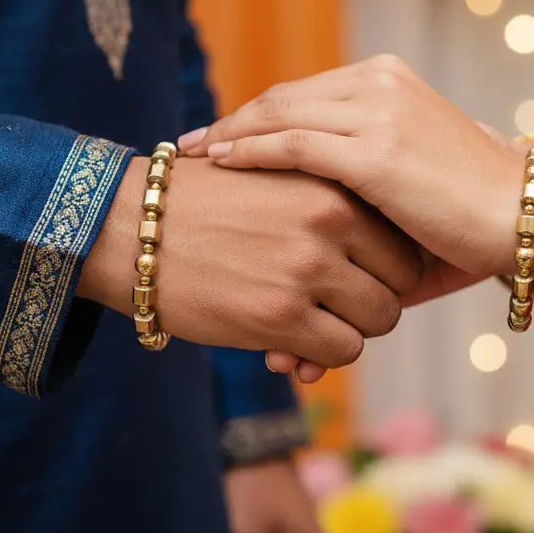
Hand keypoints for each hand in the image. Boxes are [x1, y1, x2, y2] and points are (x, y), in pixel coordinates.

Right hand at [78, 155, 422, 367]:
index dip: (390, 264)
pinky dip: (325, 356)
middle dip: (377, 299)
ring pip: (379, 319)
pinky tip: (294, 346)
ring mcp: (307, 269)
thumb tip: (375, 248)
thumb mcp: (275, 176)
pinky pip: (342, 350)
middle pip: (402, 280)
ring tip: (319, 325)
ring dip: (353, 329)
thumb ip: (329, 203)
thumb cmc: (203, 203)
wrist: (131, 229)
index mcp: (332, 184)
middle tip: (343, 306)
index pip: (402, 236)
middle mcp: (329, 223)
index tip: (364, 275)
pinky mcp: (280, 315)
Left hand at [182, 55, 525, 278]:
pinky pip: (293, 143)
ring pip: (280, 113)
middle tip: (190, 143)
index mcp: (389, 81)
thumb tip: (328, 200)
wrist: (524, 219)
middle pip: (283, 96)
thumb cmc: (472, 212)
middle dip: (233, 120)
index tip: (224, 135)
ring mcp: (377, 112)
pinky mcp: (374, 150)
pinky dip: (250, 150)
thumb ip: (366, 171)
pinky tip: (220, 162)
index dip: (259, 114)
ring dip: (230, 134)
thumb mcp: (414, 174)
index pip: (306, 93)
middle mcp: (380, 84)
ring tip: (192, 155)